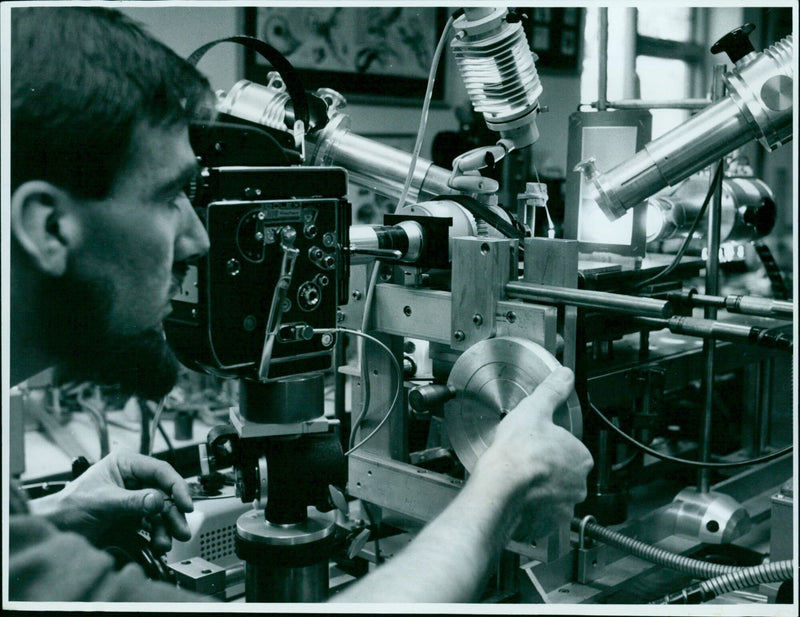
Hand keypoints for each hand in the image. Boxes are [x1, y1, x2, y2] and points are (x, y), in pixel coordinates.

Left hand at [29, 449, 193, 553]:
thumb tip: (158, 500)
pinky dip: (157, 534)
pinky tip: (157, 544)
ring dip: (166, 528)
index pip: (160, 471)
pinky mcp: (133, 515)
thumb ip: (132, 501)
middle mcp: (134, 478)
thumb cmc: (68, 507)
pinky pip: (152, 523)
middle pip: (165, 492)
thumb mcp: (102, 502)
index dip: (176, 486)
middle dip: (173, 513)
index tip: (185, 503)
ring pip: (161, 510)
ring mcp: (134, 497)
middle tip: (181, 529)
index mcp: (126, 464)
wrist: (53, 529)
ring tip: (165, 544)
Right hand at [471, 367, 592, 540]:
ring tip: (517, 478)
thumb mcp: (535, 409)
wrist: (499, 489)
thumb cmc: (517, 453)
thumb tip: (564, 375)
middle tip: (526, 459)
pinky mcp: (545, 525)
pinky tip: (515, 495)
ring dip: (538, 489)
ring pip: (552, 495)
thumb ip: (552, 391)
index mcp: (581, 458)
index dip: (552, 444)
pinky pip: (539, 514)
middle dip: (547, 468)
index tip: (537, 443)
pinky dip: (528, 507)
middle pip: (563, 473)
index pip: (571, 448)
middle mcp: (577, 485)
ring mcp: (562, 508)